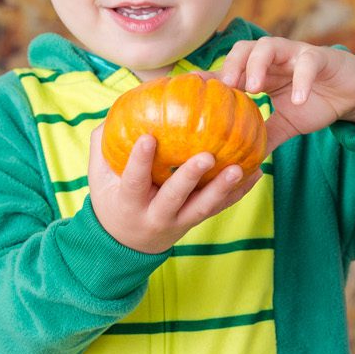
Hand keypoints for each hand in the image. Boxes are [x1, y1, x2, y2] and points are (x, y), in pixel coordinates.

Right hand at [87, 119, 260, 254]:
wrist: (127, 244)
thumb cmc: (112, 200)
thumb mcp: (99, 178)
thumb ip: (103, 144)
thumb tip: (117, 109)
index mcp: (129, 202)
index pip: (133, 181)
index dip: (139, 161)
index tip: (148, 138)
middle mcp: (155, 215)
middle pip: (174, 196)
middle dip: (190, 177)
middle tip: (206, 156)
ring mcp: (178, 221)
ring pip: (202, 207)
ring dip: (222, 188)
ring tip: (240, 168)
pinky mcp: (195, 221)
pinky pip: (219, 208)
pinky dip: (238, 192)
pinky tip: (255, 173)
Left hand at [213, 37, 354, 153]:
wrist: (350, 94)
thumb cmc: (313, 103)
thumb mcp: (284, 125)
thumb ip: (263, 138)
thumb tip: (239, 164)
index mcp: (258, 73)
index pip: (229, 71)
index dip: (210, 79)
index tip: (190, 91)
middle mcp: (271, 59)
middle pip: (242, 50)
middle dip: (230, 66)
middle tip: (224, 89)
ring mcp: (294, 55)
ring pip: (269, 47)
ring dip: (258, 65)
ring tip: (254, 89)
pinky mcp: (318, 58)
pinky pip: (307, 64)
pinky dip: (301, 80)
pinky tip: (297, 99)